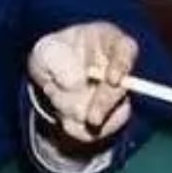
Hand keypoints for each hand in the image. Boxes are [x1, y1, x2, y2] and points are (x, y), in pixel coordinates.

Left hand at [27, 21, 136, 145]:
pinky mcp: (110, 117)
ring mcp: (116, 94)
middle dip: (104, 104)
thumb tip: (75, 82)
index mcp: (108, 41)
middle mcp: (118, 68)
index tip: (112, 79)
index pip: (126, 49)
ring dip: (77, 113)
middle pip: (121, 88)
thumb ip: (55, 58)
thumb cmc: (52, 54)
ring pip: (109, 113)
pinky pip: (98, 131)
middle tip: (92, 119)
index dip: (122, 64)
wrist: (49, 77)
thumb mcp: (45, 50)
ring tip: (55, 97)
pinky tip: (62, 115)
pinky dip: (76, 128)